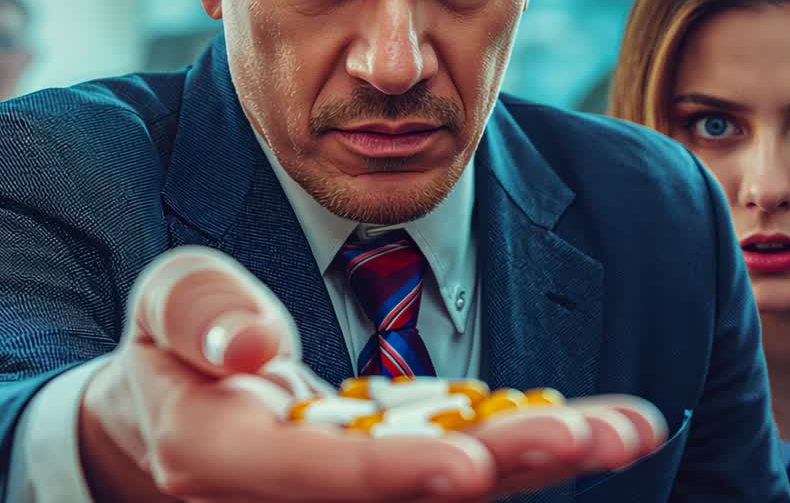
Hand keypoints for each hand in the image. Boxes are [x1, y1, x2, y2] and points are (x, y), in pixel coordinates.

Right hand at [77, 246, 667, 501]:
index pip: (306, 477)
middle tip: (591, 439)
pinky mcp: (394, 479)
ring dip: (541, 464)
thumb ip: (197, 314)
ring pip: (450, 494)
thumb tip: (252, 343)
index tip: (467, 464)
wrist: (173, 419)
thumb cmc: (171, 351)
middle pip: (401, 498)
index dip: (385, 474)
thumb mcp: (163, 306)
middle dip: (502, 469)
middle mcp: (292, 498)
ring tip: (626, 433)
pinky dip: (536, 448)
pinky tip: (609, 428)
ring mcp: (348, 495)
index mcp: (221, 454)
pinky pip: (468, 468)